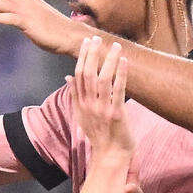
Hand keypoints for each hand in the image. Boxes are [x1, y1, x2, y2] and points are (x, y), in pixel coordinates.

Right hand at [69, 34, 134, 165]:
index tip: (86, 42)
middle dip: (92, 54)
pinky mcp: (117, 114)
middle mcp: (89, 105)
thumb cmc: (99, 134)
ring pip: (102, 80)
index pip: (78, 75)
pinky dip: (121, 75)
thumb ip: (75, 95)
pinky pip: (118, 91)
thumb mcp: (82, 114)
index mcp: (81, 104)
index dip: (82, 57)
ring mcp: (102, 110)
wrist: (110, 155)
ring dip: (108, 61)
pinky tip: (124, 62)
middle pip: (88, 74)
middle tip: (97, 38)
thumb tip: (68, 77)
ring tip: (114, 46)